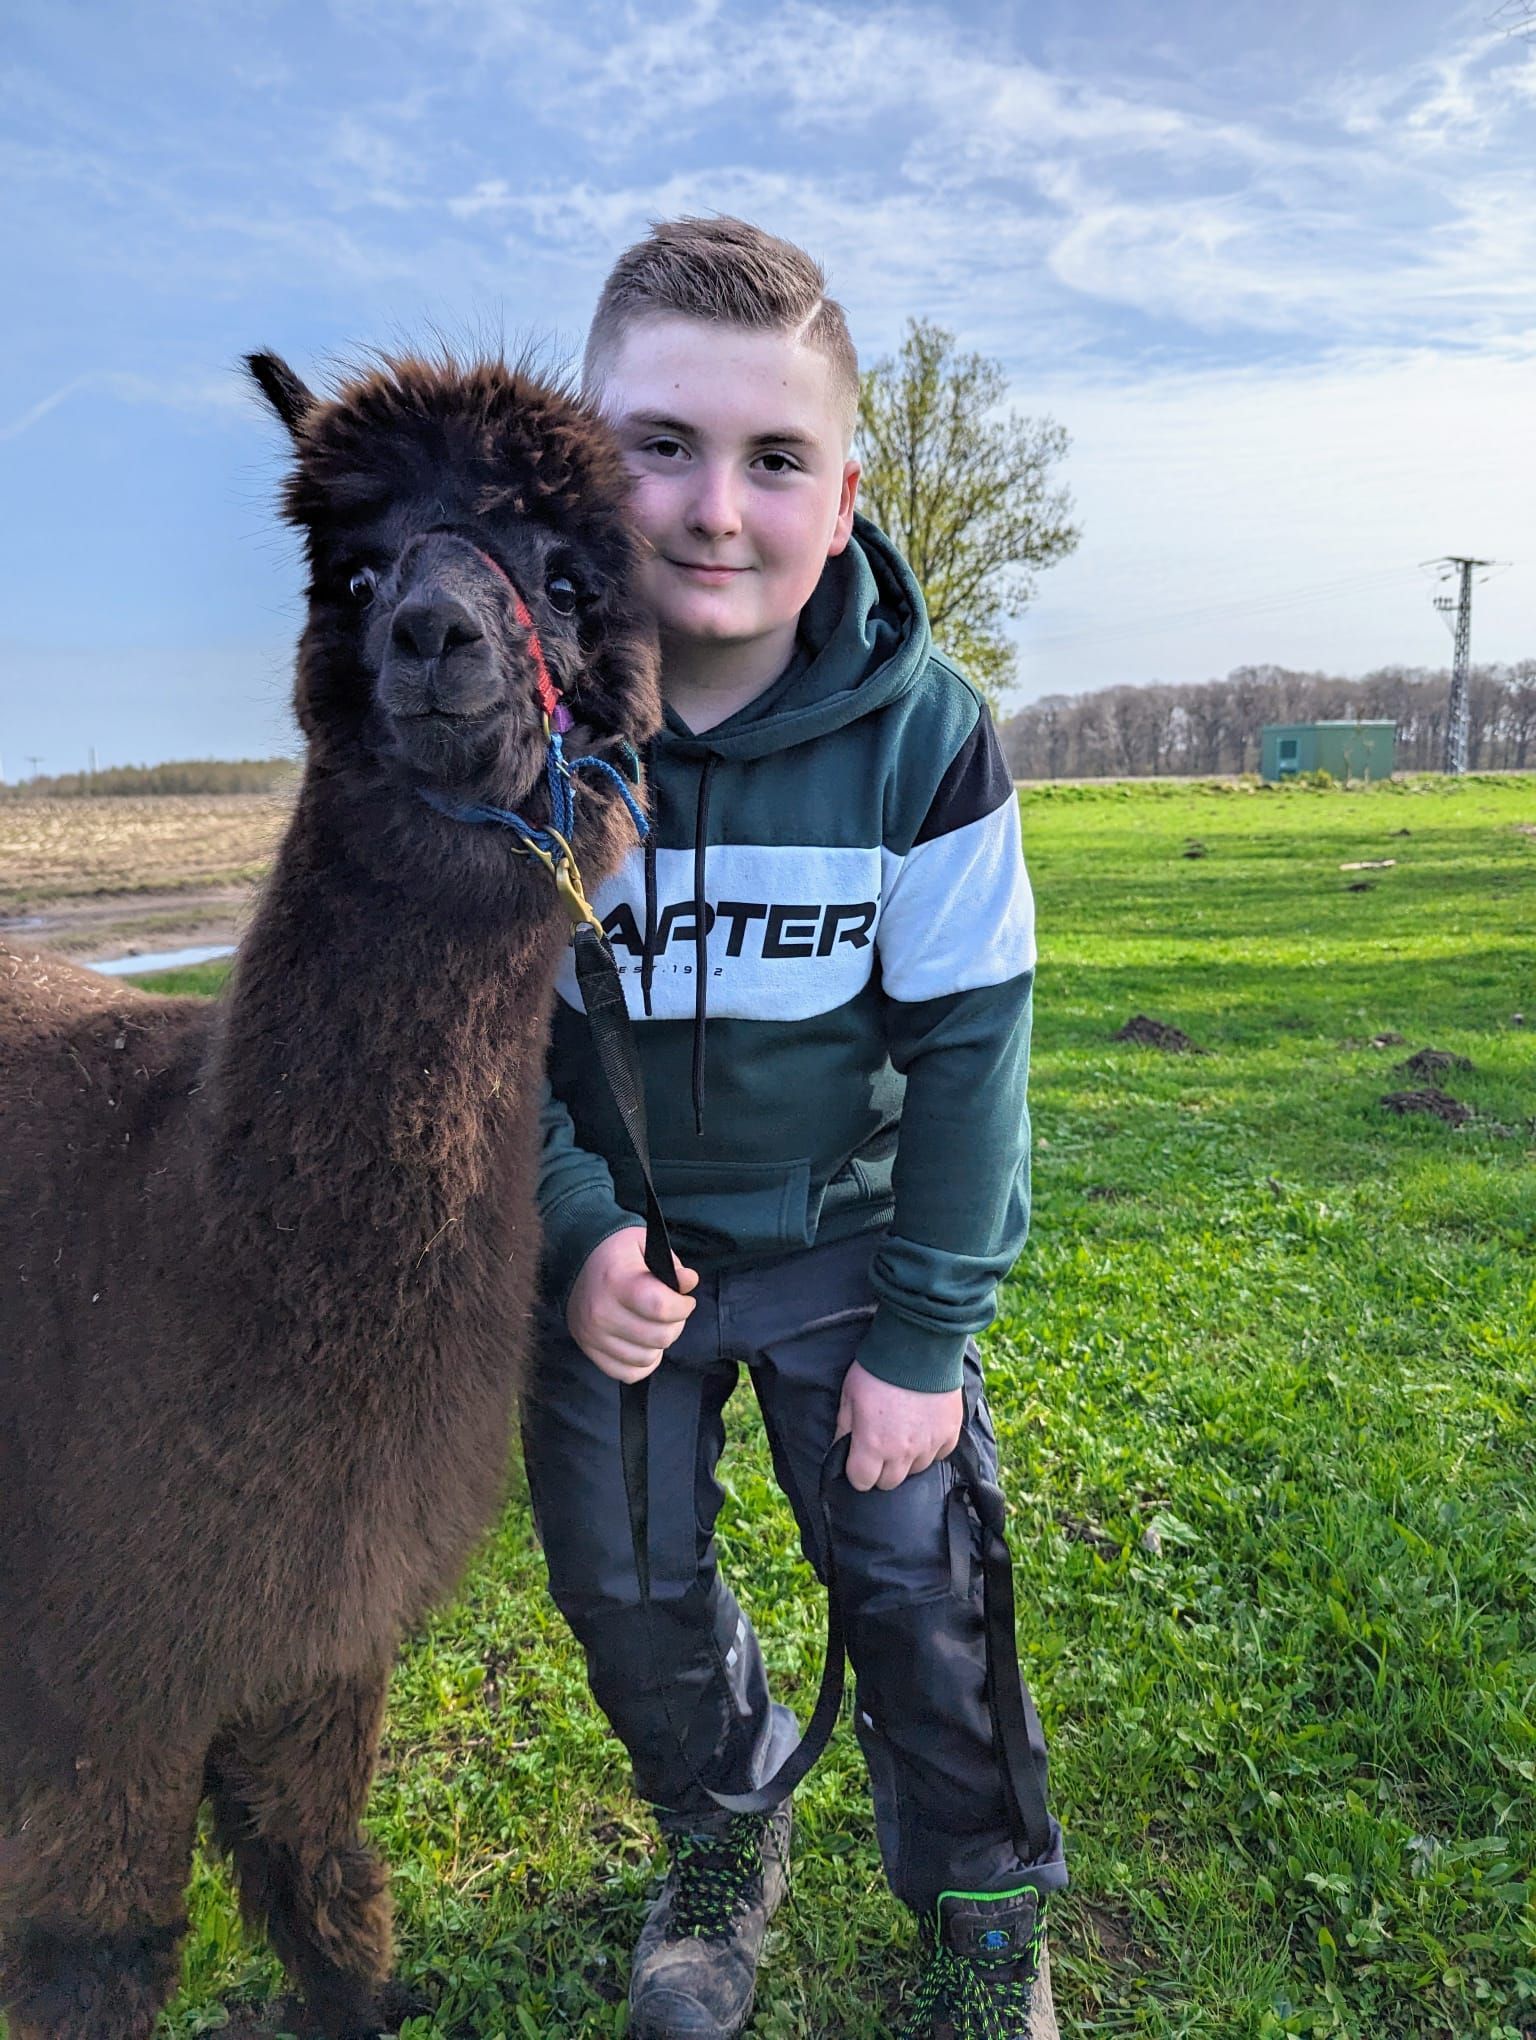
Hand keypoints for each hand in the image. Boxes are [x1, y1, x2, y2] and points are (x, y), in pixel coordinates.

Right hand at [566, 1227, 698, 1382]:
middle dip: (674, 1324)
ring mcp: (593, 1336)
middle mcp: (601, 1312)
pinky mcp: (589, 1352)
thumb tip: (688, 1282)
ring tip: (654, 1325)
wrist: (575, 1262)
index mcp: (616, 1281)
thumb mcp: (644, 1244)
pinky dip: (642, 1363)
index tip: (684, 1300)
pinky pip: (628, 1373)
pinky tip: (643, 1344)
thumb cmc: (616, 1253)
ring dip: (659, 1344)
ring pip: (646, 1358)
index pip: (661, 1307)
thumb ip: (671, 1264)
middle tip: (670, 1312)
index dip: (682, 1306)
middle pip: (659, 1337)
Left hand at [835, 1360, 963, 1491]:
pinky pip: (939, 1454)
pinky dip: (931, 1446)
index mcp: (873, 1445)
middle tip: (879, 1446)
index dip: (856, 1471)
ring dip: (907, 1458)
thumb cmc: (877, 1369)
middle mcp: (902, 1452)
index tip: (857, 1458)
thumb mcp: (848, 1396)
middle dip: (880, 1469)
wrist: (917, 1346)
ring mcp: (929, 1445)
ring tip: (903, 1433)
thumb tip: (840, 1449)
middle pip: (889, 1482)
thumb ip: (844, 1428)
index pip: (861, 1482)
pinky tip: (924, 1428)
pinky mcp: (950, 1433)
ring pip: (915, 1469)